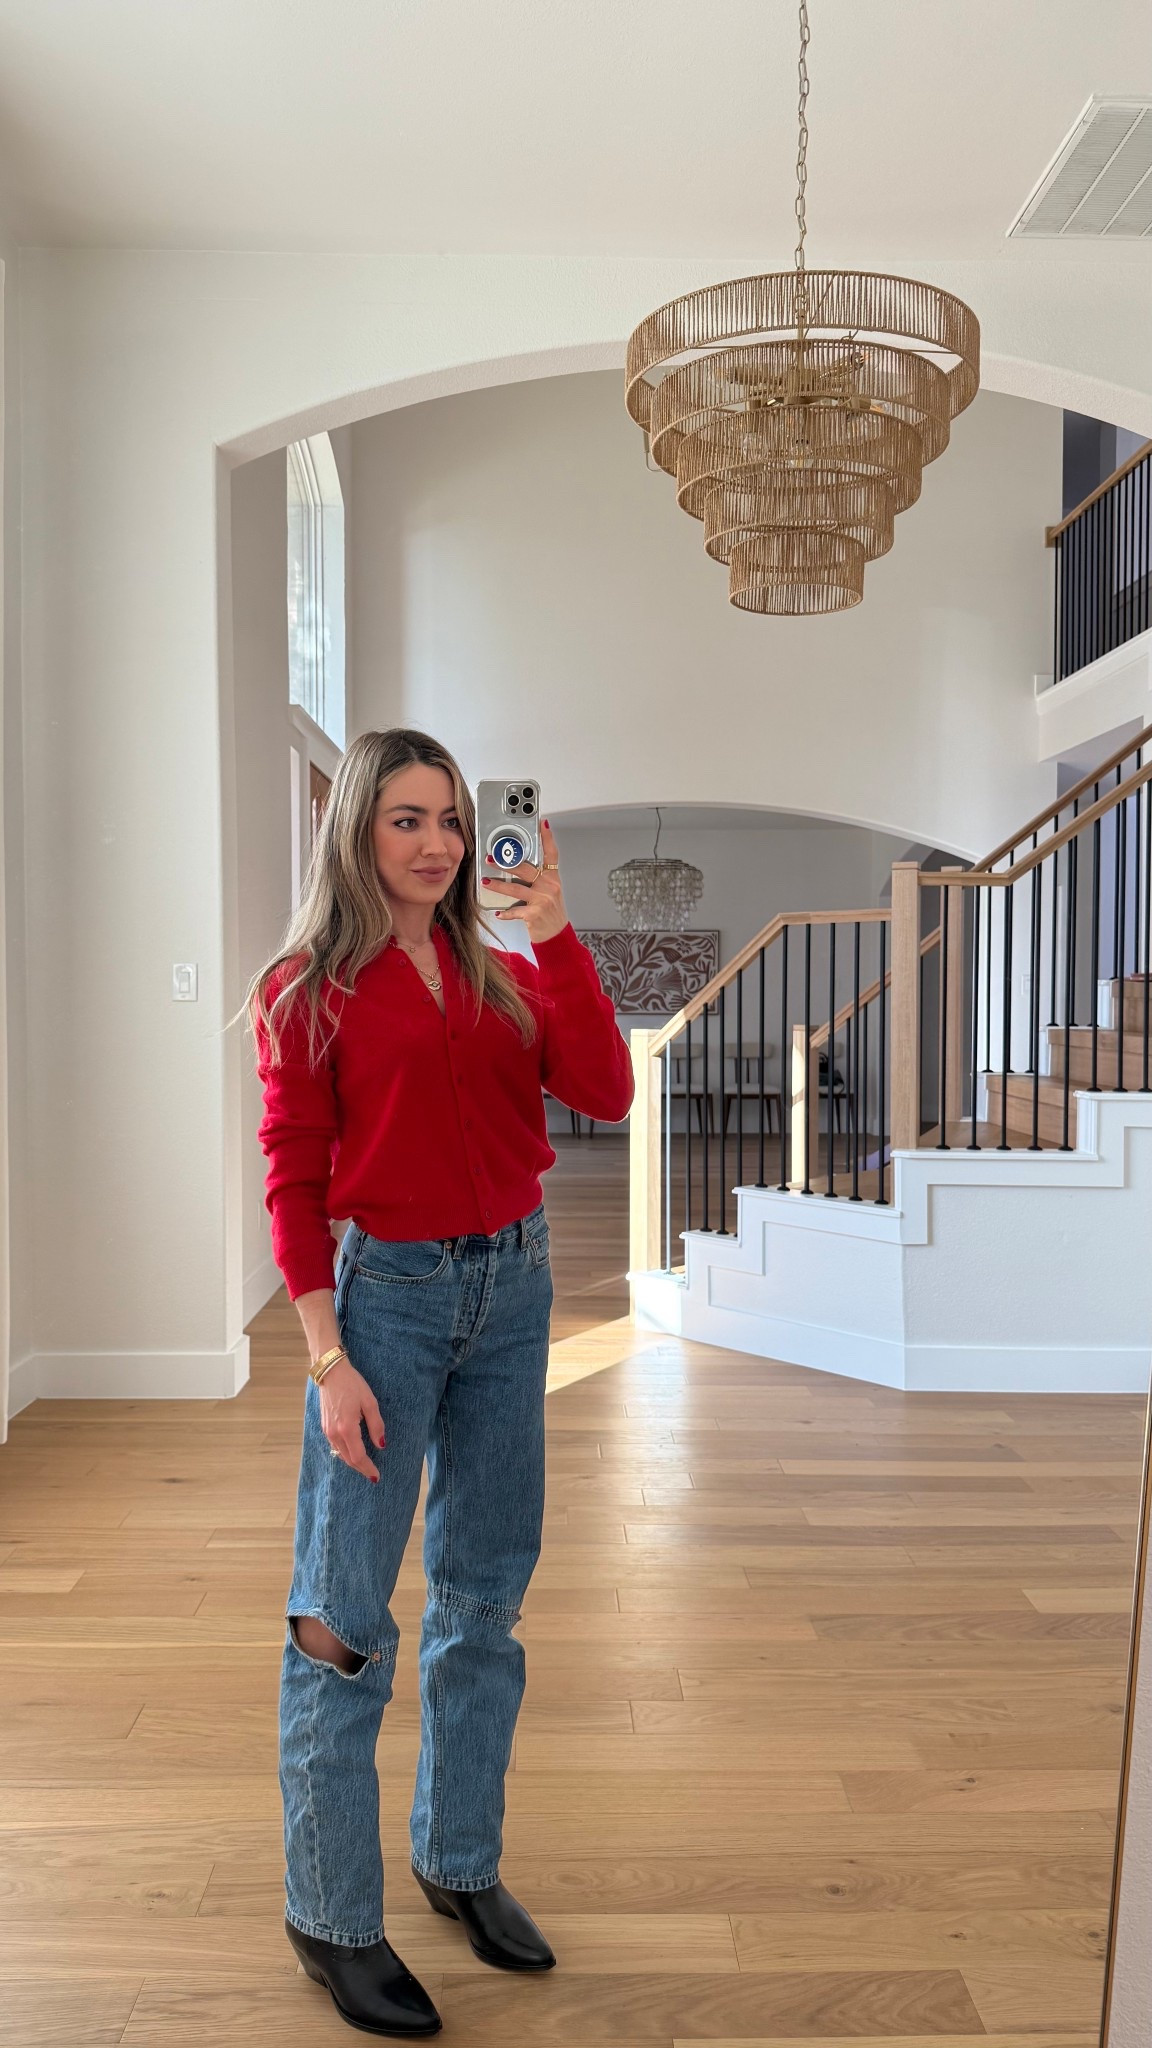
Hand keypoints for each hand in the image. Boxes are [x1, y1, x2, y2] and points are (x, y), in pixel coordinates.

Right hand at [318, 1356, 385, 1482]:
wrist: (330, 1372)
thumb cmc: (352, 1384)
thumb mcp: (370, 1402)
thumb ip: (376, 1425)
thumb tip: (381, 1445)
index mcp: (347, 1428)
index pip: (358, 1457)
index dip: (368, 1468)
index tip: (376, 1476)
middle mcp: (334, 1433)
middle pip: (348, 1459)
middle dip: (361, 1468)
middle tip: (373, 1474)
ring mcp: (327, 1430)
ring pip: (341, 1454)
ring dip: (353, 1462)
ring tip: (365, 1465)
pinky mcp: (324, 1426)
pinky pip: (335, 1446)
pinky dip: (345, 1453)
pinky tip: (353, 1451)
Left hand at [480, 818, 567, 942]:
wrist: (557, 935)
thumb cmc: (551, 913)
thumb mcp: (550, 892)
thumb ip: (538, 879)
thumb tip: (517, 867)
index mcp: (552, 879)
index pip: (552, 854)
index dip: (548, 838)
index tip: (542, 824)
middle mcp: (549, 887)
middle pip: (526, 869)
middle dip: (506, 863)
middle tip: (491, 859)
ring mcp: (542, 900)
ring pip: (516, 889)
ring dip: (498, 885)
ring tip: (486, 882)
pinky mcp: (534, 915)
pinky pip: (515, 911)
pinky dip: (505, 913)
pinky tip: (498, 912)